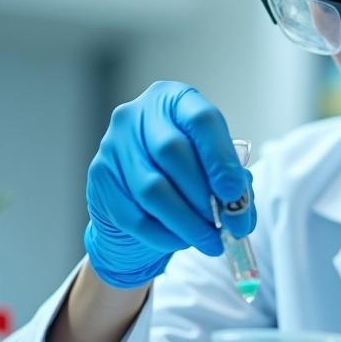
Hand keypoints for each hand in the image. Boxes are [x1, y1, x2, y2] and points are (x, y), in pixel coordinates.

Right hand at [84, 81, 254, 288]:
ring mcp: (113, 144)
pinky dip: (164, 235)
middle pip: (173, 153)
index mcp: (174, 100)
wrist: (137, 193)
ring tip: (210, 241)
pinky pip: (135, 216)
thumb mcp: (210, 164)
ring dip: (188, 222)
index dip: (220, 158)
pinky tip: (181, 241)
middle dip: (204, 196)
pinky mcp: (100, 177)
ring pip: (153, 190)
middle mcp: (138, 115)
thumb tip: (239, 208)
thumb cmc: (183, 172)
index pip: (201, 120)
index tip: (235, 193)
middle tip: (228, 227)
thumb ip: (230, 180)